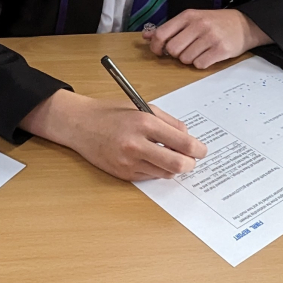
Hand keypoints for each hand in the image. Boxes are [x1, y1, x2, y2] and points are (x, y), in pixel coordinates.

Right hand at [20, 90, 206, 180]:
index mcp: (144, 122)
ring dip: (173, 167)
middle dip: (190, 163)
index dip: (198, 149)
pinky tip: (152, 158)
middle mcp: (136, 144)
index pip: (182, 142)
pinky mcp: (123, 174)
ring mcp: (129, 162)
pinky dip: (156, 169)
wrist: (80, 125)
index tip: (202, 150)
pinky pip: (150, 176)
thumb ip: (168, 121)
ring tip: (170, 156)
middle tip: (192, 159)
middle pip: (177, 164)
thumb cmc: (111, 113)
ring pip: (165, 173)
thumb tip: (188, 137)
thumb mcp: (141, 107)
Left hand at [145, 9, 271, 69]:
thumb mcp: (192, 19)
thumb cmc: (216, 23)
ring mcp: (210, 37)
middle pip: (172, 49)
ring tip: (198, 52)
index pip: (162, 33)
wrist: (245, 24)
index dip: (156, 46)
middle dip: (175, 54)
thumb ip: (170, 28)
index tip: (158, 51)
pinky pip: (200, 64)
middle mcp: (199, 25)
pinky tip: (207, 56)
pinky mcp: (220, 50)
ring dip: (189, 60)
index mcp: (189, 16)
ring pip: (185, 59)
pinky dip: (201, 64)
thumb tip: (146, 36)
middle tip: (184, 51)